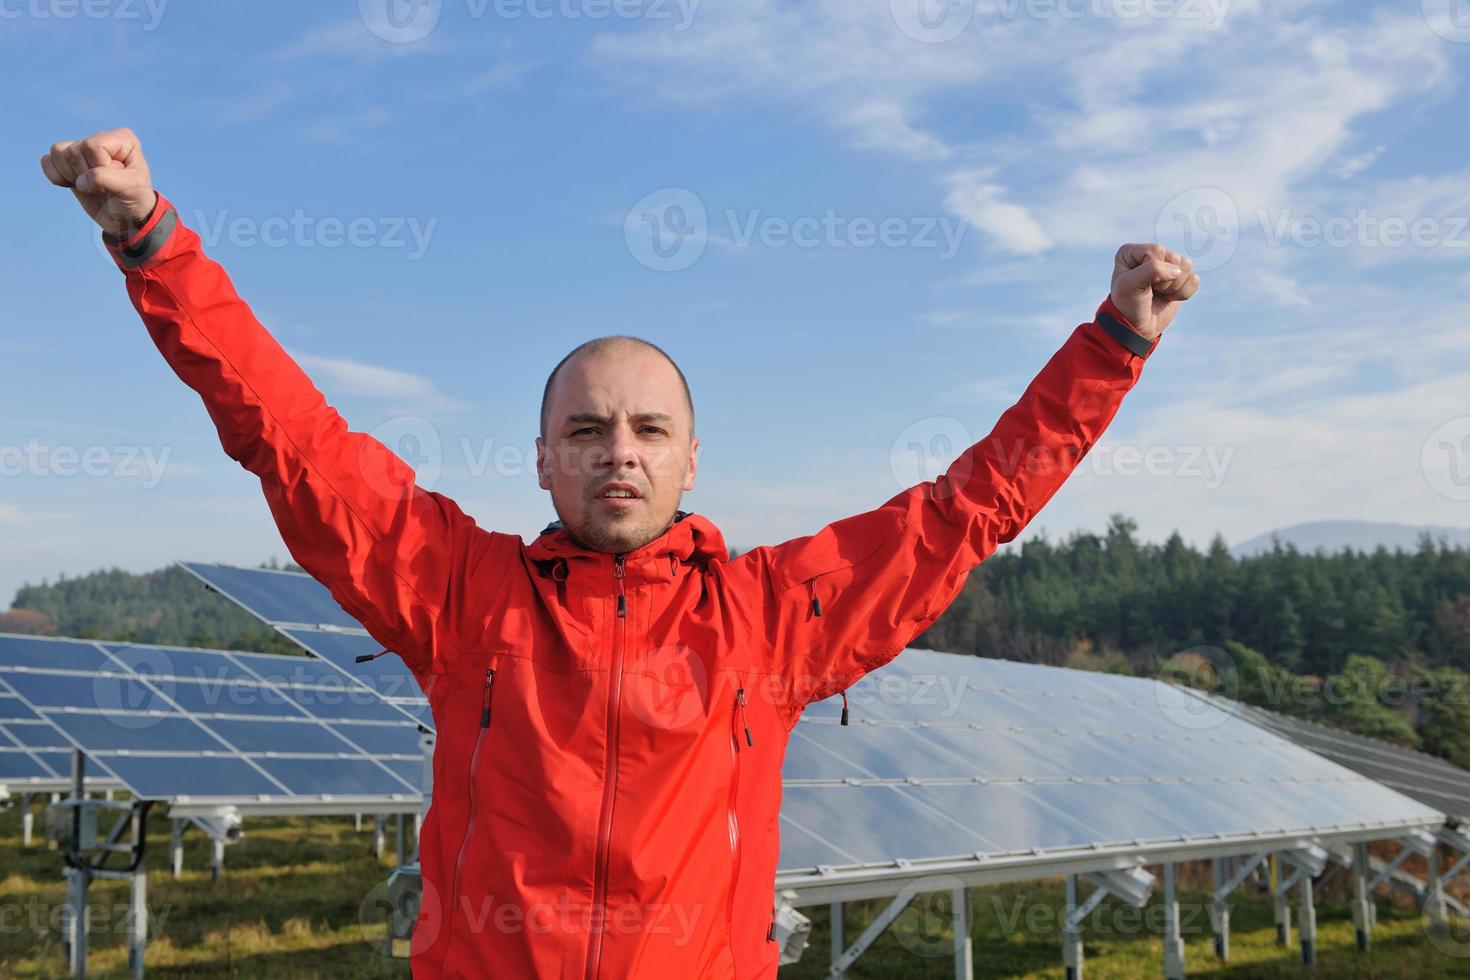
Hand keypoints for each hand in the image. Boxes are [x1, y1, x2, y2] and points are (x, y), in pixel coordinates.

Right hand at [40, 128, 157, 237]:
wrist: (125, 217)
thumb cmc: (134, 199)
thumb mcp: (131, 188)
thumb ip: (106, 179)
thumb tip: (80, 181)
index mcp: (122, 138)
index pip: (92, 146)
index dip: (98, 168)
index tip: (116, 181)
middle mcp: (101, 138)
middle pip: (73, 152)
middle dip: (85, 175)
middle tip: (104, 186)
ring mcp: (82, 147)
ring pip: (58, 152)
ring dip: (71, 176)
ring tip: (91, 185)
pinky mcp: (67, 160)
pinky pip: (47, 161)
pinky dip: (57, 177)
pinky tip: (75, 184)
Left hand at [1109, 243, 1200, 341]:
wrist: (1136, 327)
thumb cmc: (1128, 304)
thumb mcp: (1130, 285)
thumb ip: (1151, 270)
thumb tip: (1177, 270)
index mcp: (1132, 252)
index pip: (1157, 251)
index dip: (1152, 270)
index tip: (1140, 284)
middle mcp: (1150, 255)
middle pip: (1174, 258)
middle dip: (1164, 280)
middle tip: (1150, 290)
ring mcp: (1167, 266)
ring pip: (1186, 267)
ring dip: (1173, 287)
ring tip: (1158, 293)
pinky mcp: (1180, 279)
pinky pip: (1194, 280)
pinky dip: (1182, 293)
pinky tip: (1168, 297)